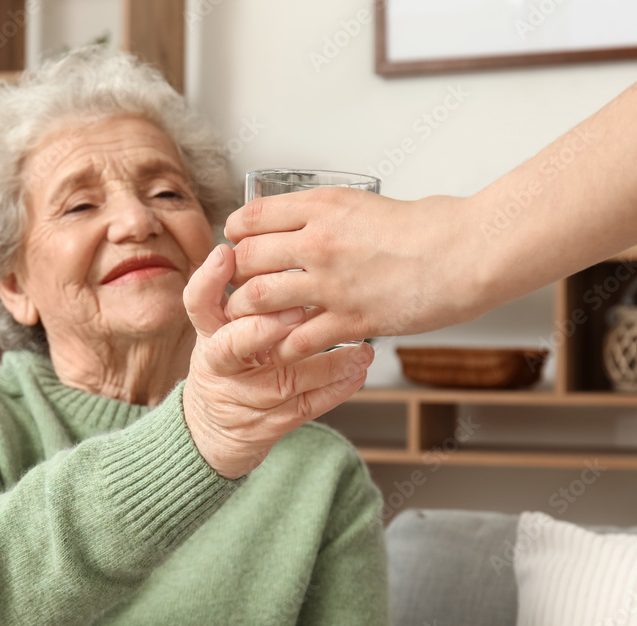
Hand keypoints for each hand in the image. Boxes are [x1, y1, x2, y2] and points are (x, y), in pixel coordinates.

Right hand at [182, 244, 373, 479]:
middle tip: (297, 309)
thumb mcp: (224, 323)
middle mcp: (220, 366)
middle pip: (229, 348)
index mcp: (209, 333)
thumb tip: (281, 232)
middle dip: (261, 328)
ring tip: (360, 347)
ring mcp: (242, 399)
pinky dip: (333, 391)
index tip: (226, 254)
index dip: (208, 282)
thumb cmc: (232, 358)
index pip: (198, 304)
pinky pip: (303, 409)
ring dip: (323, 364)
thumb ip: (247, 288)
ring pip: (280, 382)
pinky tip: (357, 373)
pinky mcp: (265, 426)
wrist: (212, 428)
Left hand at [224, 188, 489, 344]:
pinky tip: (285, 346)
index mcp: (322, 207)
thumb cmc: (430, 227)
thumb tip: (304, 222)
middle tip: (237, 283)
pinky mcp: (349, 319)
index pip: (252, 216)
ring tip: (248, 317)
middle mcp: (318, 242)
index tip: (236, 241)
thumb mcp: (365, 203)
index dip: (236, 232)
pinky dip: (283, 345)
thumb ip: (327, 214)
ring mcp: (330, 283)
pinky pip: (295, 338)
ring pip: (258, 298)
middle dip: (234, 274)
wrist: (467, 252)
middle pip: (246, 258)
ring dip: (247, 311)